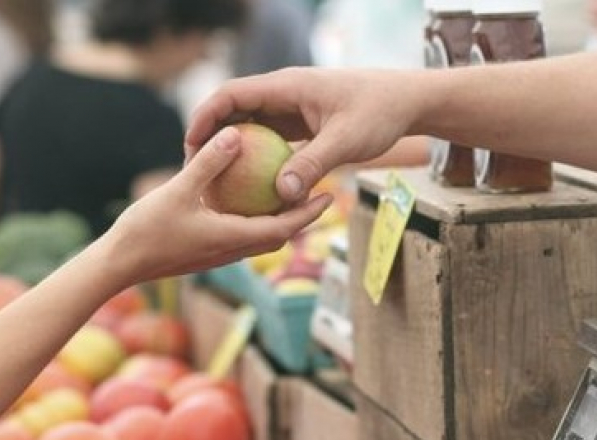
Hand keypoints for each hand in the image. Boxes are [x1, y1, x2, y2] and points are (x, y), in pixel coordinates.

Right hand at [105, 126, 332, 286]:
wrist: (118, 265)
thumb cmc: (146, 230)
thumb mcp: (178, 190)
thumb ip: (208, 163)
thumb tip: (235, 134)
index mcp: (232, 238)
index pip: (283, 228)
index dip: (309, 213)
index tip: (329, 196)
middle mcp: (231, 251)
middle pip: (278, 235)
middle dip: (301, 217)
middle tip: (319, 193)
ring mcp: (218, 254)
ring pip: (259, 238)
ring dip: (278, 220)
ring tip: (289, 195)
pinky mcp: (205, 252)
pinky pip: (239, 236)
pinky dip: (253, 220)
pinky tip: (245, 201)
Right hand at [185, 68, 421, 203]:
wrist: (406, 102)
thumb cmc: (379, 113)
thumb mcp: (346, 141)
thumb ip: (312, 164)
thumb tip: (281, 195)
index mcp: (286, 86)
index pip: (231, 94)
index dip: (205, 117)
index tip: (190, 145)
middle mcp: (284, 94)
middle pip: (233, 110)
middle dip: (210, 137)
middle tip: (194, 170)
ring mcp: (291, 109)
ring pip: (250, 126)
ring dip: (232, 150)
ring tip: (215, 181)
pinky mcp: (301, 124)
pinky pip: (269, 140)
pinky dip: (256, 159)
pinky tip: (250, 188)